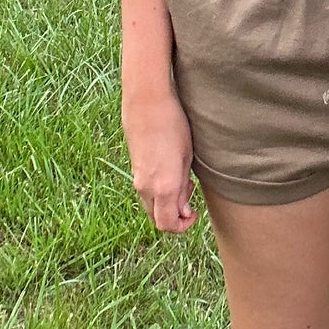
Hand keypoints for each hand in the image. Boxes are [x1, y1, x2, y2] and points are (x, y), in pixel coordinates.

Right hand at [122, 85, 200, 233]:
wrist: (147, 102)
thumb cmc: (174, 125)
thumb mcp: (187, 157)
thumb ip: (184, 188)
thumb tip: (184, 209)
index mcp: (164, 187)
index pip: (168, 225)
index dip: (183, 226)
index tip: (194, 214)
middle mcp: (146, 188)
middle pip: (157, 220)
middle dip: (174, 217)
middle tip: (190, 196)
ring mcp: (137, 178)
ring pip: (150, 206)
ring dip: (166, 204)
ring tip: (182, 180)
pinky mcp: (134, 168)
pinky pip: (145, 191)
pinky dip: (158, 192)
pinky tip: (170, 171)